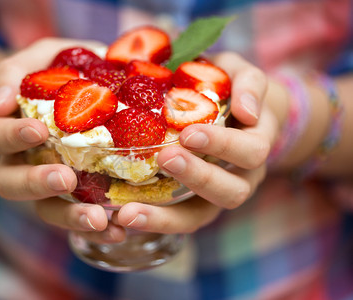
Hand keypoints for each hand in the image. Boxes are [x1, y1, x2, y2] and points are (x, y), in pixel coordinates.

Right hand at [0, 38, 122, 241]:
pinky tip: (119, 231)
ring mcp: (49, 183)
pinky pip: (79, 219)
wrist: (89, 87)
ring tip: (98, 220)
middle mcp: (22, 162)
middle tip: (65, 178)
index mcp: (10, 129)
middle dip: (36, 182)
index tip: (37, 130)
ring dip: (69, 217)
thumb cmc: (60, 71)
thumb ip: (15, 72)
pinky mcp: (77, 197)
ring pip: (44, 209)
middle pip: (10, 182)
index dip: (12, 136)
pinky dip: (98, 230)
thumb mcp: (39, 58)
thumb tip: (0, 102)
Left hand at [111, 52, 277, 233]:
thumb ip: (248, 83)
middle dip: (197, 177)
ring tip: (130, 212)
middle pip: (232, 191)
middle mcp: (243, 176)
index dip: (223, 145)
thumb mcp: (241, 74)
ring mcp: (217, 193)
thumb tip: (248, 112)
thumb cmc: (231, 89)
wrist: (233, 110)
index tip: (189, 134)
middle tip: (165, 158)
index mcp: (257, 143)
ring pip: (202, 215)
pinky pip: (178, 219)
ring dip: (167, 216)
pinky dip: (153, 221)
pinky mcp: (193, 203)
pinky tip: (124, 216)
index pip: (250, 152)